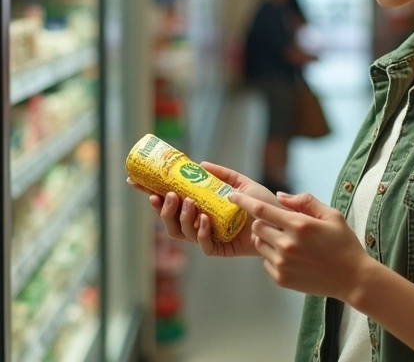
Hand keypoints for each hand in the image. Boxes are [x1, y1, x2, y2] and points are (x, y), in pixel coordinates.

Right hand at [127, 162, 276, 256]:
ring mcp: (206, 237)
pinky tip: (205, 220)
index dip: (148, 191)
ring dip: (180, 217)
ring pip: (180, 233)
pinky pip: (202, 244)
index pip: (167, 200)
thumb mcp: (240, 183)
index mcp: (198, 206)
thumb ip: (221, 174)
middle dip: (163, 208)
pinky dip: (200, 232)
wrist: (280, 221)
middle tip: (168, 195)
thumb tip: (199, 164)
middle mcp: (197, 222)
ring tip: (189, 203)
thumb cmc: (261, 203)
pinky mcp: (218, 249)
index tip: (133, 180)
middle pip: (168, 221)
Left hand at [230, 190, 374, 302]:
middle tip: (277, 224)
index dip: (243, 200)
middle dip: (262, 221)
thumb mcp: (331, 215)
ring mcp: (282, 264)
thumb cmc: (343, 243)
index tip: (232, 195)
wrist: (352, 278)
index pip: (261, 209)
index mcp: (299, 225)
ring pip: (259, 244)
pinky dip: (272, 256)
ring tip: (285, 241)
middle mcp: (287, 245)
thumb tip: (279, 197)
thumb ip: (305, 201)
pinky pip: (265, 261)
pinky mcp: (281, 279)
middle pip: (257, 227)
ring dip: (266, 239)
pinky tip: (291, 257)